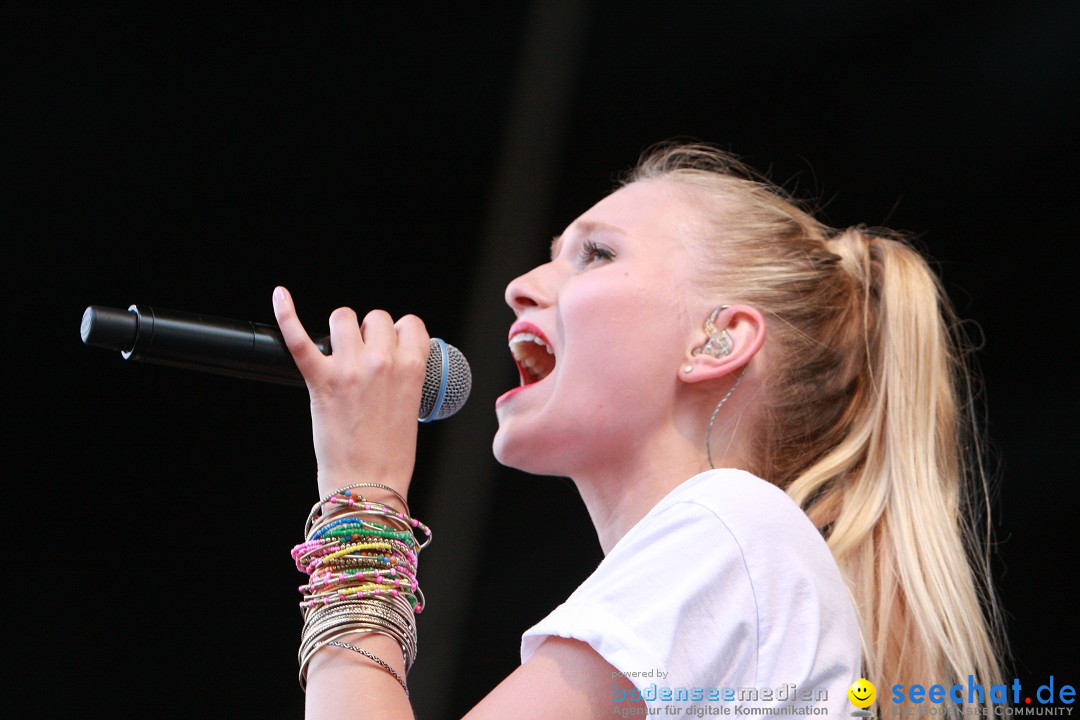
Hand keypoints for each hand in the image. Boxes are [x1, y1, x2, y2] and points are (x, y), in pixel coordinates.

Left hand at [272, 286, 429, 504]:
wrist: (367, 485)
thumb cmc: (391, 455)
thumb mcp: (412, 407)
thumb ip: (404, 376)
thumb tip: (390, 358)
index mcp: (412, 368)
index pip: (410, 324)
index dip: (400, 334)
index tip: (392, 347)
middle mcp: (382, 362)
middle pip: (376, 318)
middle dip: (370, 333)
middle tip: (364, 358)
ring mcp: (349, 369)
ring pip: (344, 317)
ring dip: (342, 330)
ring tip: (339, 350)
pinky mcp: (320, 381)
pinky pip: (299, 339)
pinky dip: (287, 314)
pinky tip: (281, 296)